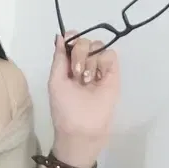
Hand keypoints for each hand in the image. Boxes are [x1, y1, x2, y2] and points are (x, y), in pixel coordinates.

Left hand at [47, 31, 119, 160]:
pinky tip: (98, 78)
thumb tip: (60, 36)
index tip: (70, 45)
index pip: (72, 40)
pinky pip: (111, 56)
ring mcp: (99, 70)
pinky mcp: (113, 76)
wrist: (83, 131)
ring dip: (90, 61)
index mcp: (68, 65)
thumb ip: (59, 58)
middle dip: (79, 54)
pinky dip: (103, 62)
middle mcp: (84, 64)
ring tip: (87, 80)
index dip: (71, 38)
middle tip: (77, 74)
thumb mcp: (56, 82)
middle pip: (85, 41)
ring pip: (98, 46)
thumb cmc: (65, 109)